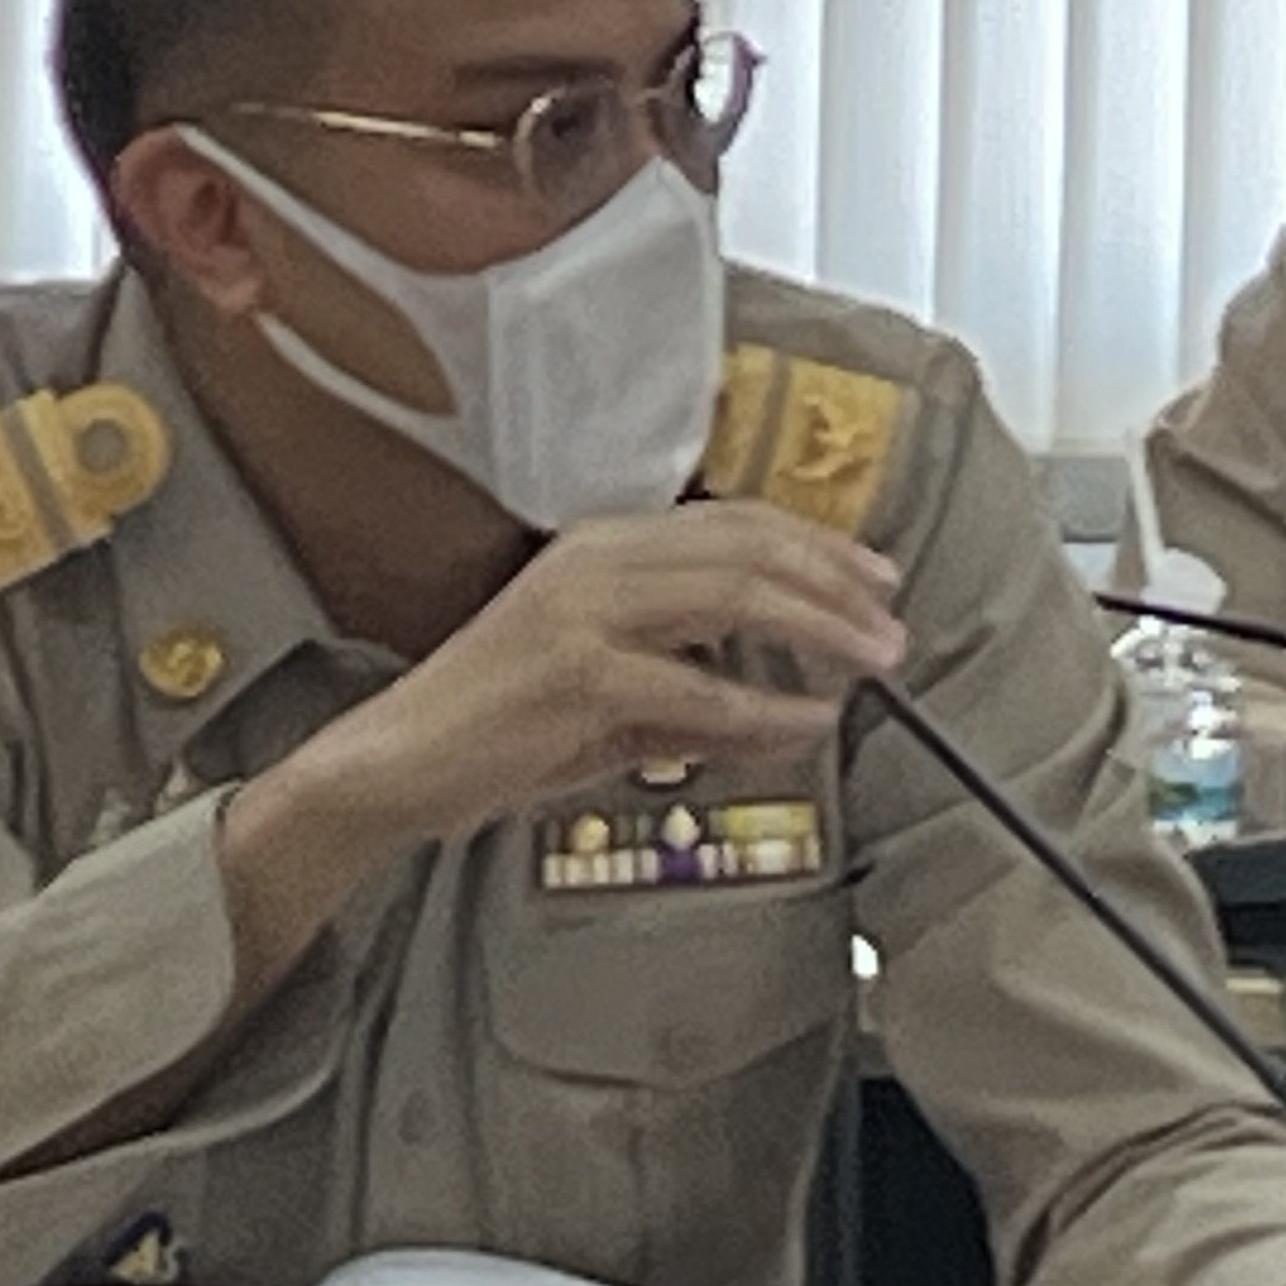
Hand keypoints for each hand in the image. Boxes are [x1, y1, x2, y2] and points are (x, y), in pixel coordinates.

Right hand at [289, 499, 907, 854]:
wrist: (393, 763)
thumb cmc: (493, 729)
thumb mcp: (607, 702)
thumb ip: (694, 697)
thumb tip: (794, 714)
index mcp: (598, 548)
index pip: (729, 522)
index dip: (813, 542)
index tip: (873, 575)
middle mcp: (593, 562)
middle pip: (745, 545)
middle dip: (833, 580)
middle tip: (892, 619)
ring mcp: (583, 614)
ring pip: (733, 595)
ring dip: (817, 627)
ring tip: (873, 658)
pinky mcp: (578, 676)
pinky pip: (699, 690)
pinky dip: (764, 710)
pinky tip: (805, 722)